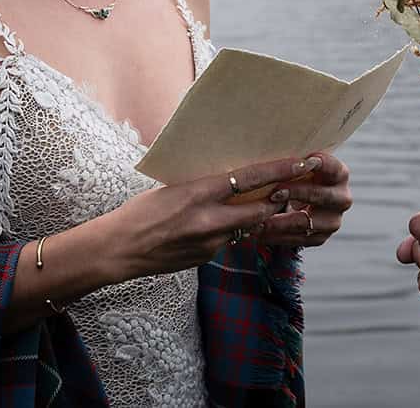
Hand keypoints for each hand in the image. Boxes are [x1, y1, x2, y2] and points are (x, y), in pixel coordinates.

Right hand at [108, 156, 305, 279]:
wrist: (119, 249)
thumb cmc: (140, 212)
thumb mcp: (174, 188)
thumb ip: (204, 186)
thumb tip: (231, 178)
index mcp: (199, 193)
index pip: (250, 178)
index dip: (279, 170)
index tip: (301, 162)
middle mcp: (209, 219)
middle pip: (260, 211)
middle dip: (277, 201)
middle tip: (290, 189)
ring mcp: (209, 243)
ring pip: (244, 228)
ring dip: (249, 218)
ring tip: (247, 206)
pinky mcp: (205, 258)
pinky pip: (226, 242)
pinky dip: (226, 232)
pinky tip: (210, 227)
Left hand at [260, 152, 350, 247]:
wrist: (300, 200)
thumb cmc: (295, 175)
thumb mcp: (298, 166)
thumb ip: (293, 161)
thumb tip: (273, 144)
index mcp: (339, 174)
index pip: (334, 168)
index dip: (322, 164)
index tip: (306, 160)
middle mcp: (342, 198)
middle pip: (322, 196)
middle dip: (296, 193)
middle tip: (273, 193)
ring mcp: (333, 220)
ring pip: (307, 223)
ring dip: (281, 221)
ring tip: (258, 220)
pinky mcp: (321, 237)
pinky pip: (298, 239)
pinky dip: (277, 236)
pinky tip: (258, 231)